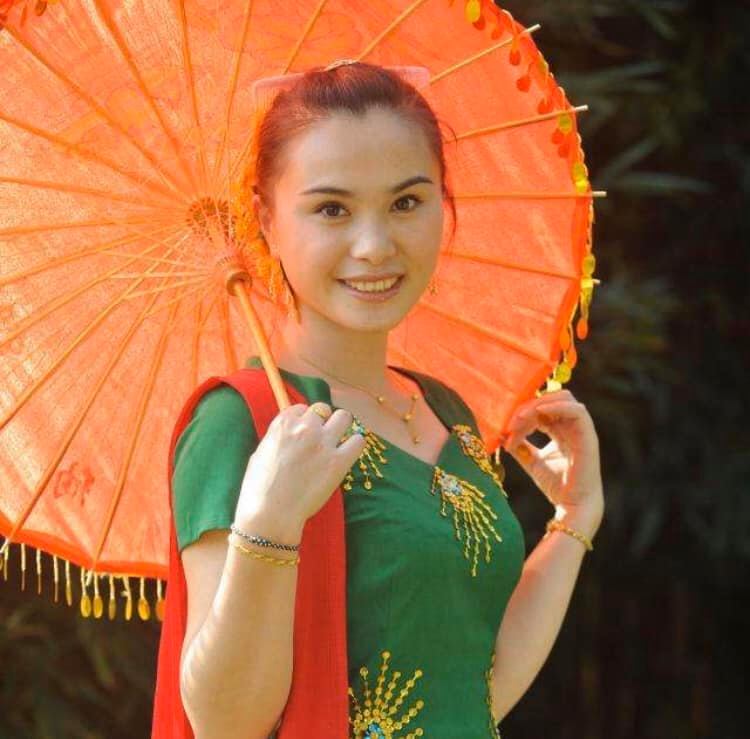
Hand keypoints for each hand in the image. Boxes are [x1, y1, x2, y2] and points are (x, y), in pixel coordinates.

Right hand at [235, 401, 366, 526]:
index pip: (302, 408)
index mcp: (283, 424)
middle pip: (323, 409)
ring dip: (341, 427)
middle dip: (322, 422)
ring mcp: (324, 443)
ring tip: (337, 442)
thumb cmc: (259, 488)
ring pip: (344, 417)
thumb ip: (278, 438)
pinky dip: (355, 445)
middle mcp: (305, 428)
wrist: (271, 513)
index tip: (304, 433)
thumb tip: (289, 434)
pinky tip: (348, 454)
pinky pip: (358, 441)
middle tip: (320, 439)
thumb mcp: (261, 453)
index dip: (304, 420)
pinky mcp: (339, 461)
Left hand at [500, 389, 603, 522]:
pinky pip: (577, 411)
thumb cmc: (556, 485)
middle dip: (528, 406)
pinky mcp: (588, 436)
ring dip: (539, 405)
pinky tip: (539, 412)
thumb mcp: (531, 461)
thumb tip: (502, 433)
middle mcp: (572, 426)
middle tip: (511, 421)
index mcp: (560, 430)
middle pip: (551, 398)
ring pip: (564, 399)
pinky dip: (558, 406)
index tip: (506, 427)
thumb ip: (520, 446)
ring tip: (520, 418)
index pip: (542, 408)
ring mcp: (582, 429)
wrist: (572, 506)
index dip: (523, 412)